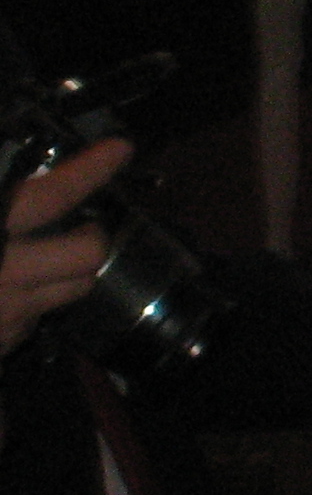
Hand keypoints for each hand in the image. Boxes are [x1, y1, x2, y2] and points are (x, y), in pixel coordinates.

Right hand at [0, 139, 126, 358]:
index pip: (52, 196)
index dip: (89, 170)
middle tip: (81, 219)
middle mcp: (2, 274)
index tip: (117, 149)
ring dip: (70, 269)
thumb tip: (7, 161)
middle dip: (91, 233)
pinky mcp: (1, 345)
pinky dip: (32, 300)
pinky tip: (8, 288)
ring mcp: (4, 314)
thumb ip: (5, 199)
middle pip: (87, 252)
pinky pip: (37, 318)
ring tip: (49, 250)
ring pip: (74, 288)